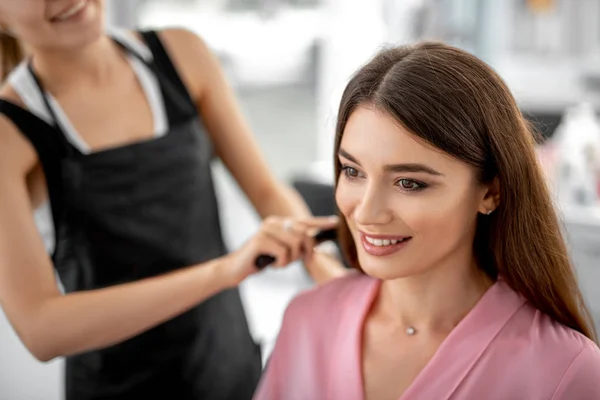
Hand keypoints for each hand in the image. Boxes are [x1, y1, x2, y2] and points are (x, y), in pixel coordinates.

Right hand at [223, 215, 338, 284]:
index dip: (321, 223)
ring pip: (295, 245)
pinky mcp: (260, 241)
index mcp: (279, 222)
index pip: (305, 221)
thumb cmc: (261, 260)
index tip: (335, 223)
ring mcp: (266, 230)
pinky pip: (283, 253)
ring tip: (281, 263)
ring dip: (291, 260)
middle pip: (304, 235)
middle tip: (300, 260)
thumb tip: (315, 246)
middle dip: (306, 251)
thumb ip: (295, 245)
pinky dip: (281, 264)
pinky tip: (272, 266)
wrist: (235, 268)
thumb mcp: (281, 250)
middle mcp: (273, 222)